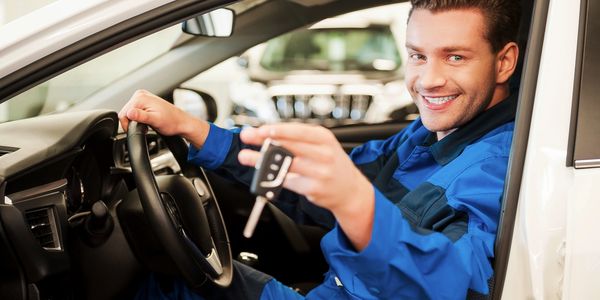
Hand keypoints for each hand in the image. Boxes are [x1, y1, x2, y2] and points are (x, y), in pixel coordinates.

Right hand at [118, 90, 208, 147]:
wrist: (181, 122)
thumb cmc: (171, 122)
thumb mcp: (155, 121)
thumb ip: (141, 117)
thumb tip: (129, 113)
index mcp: (140, 97)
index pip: (123, 114)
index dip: (128, 125)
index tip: (139, 129)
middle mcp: (140, 94)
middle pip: (125, 112)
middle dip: (132, 123)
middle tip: (145, 127)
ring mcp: (142, 97)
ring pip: (129, 112)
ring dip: (136, 121)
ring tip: (147, 124)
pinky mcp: (144, 101)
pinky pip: (134, 111)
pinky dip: (138, 118)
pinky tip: (147, 121)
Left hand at [238, 123, 374, 249]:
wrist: (350, 190)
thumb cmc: (331, 163)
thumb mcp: (322, 145)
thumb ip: (299, 140)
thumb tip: (268, 134)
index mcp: (324, 139)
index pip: (299, 131)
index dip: (279, 130)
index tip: (261, 129)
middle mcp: (324, 154)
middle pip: (290, 146)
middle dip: (265, 141)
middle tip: (248, 137)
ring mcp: (320, 173)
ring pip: (286, 164)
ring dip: (262, 161)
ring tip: (247, 157)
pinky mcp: (314, 189)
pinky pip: (288, 181)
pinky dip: (273, 177)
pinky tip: (262, 173)